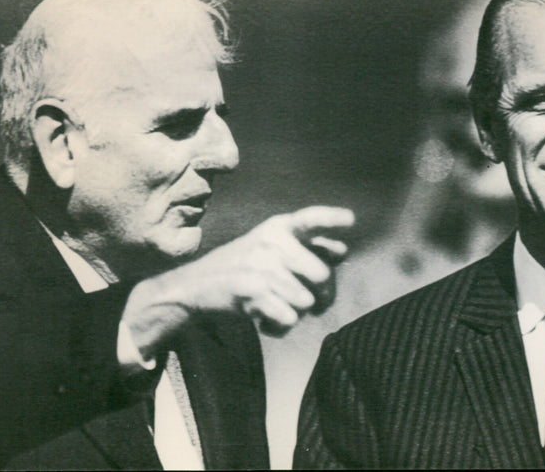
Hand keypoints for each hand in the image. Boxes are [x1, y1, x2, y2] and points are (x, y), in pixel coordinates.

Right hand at [122, 206, 354, 356]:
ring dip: (296, 312)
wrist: (194, 286)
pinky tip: (265, 320)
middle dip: (324, 295)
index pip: (311, 219)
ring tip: (275, 306)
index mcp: (278, 226)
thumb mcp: (270, 246)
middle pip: (323, 274)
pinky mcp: (252, 291)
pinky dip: (280, 327)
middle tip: (315, 302)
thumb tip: (342, 253)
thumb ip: (304, 246)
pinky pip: (288, 318)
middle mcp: (271, 241)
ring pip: (306, 301)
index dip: (332, 218)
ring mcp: (261, 265)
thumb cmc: (243, 266)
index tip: (351, 219)